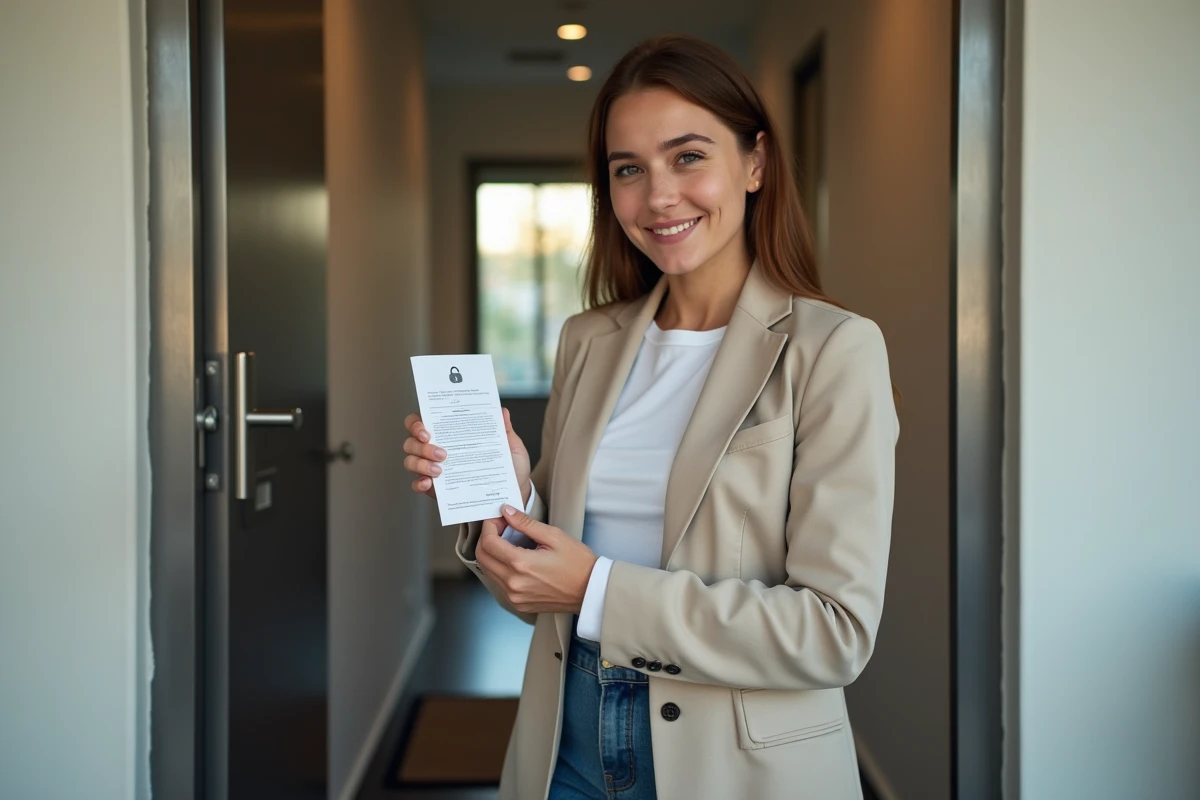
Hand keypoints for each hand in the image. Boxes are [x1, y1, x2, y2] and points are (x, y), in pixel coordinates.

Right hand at [404, 409, 532, 502]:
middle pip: (412, 441)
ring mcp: (434, 469)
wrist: (514, 494)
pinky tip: (429, 483)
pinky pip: (418, 484)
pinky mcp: (436, 489)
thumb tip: (501, 411)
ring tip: (439, 470)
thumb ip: (504, 429)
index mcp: (452, 434)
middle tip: (441, 453)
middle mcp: (437, 448)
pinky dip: (419, 483)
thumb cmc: (510, 467)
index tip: (426, 430)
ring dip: (420, 463)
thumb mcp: (510, 446)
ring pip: (411, 461)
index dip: (417, 423)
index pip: (423, 421)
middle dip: (421, 446)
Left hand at [476, 505, 597, 614]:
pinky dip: (499, 568)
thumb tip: (506, 511)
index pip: (489, 543)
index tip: (499, 518)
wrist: (590, 591)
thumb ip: (526, 523)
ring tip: (507, 542)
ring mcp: (514, 597)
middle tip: (500, 527)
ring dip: (491, 554)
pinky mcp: (518, 604)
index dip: (490, 526)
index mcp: (521, 565)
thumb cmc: (577, 563)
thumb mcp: (554, 536)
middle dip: (486, 538)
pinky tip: (513, 559)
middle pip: (482, 557)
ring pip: (488, 571)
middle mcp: (513, 583)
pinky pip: (498, 583)